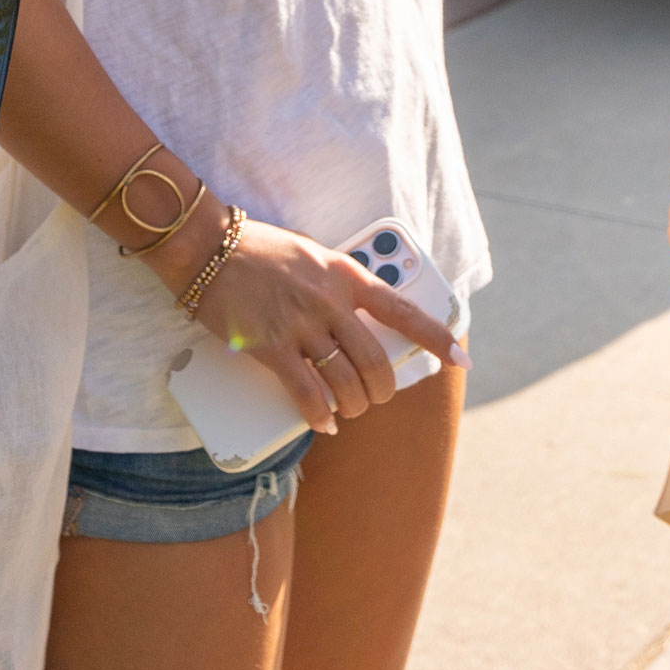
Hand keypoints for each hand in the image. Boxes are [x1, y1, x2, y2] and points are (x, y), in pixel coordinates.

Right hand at [192, 215, 461, 432]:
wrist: (210, 247)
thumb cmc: (262, 250)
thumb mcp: (315, 255)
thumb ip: (340, 284)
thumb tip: (360, 317)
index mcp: (347, 276)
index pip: (404, 311)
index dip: (436, 338)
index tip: (459, 358)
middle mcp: (331, 302)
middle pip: (375, 361)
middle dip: (382, 389)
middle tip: (377, 397)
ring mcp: (301, 326)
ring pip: (345, 382)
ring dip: (352, 405)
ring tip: (348, 410)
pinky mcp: (270, 346)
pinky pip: (305, 392)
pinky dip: (319, 414)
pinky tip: (323, 422)